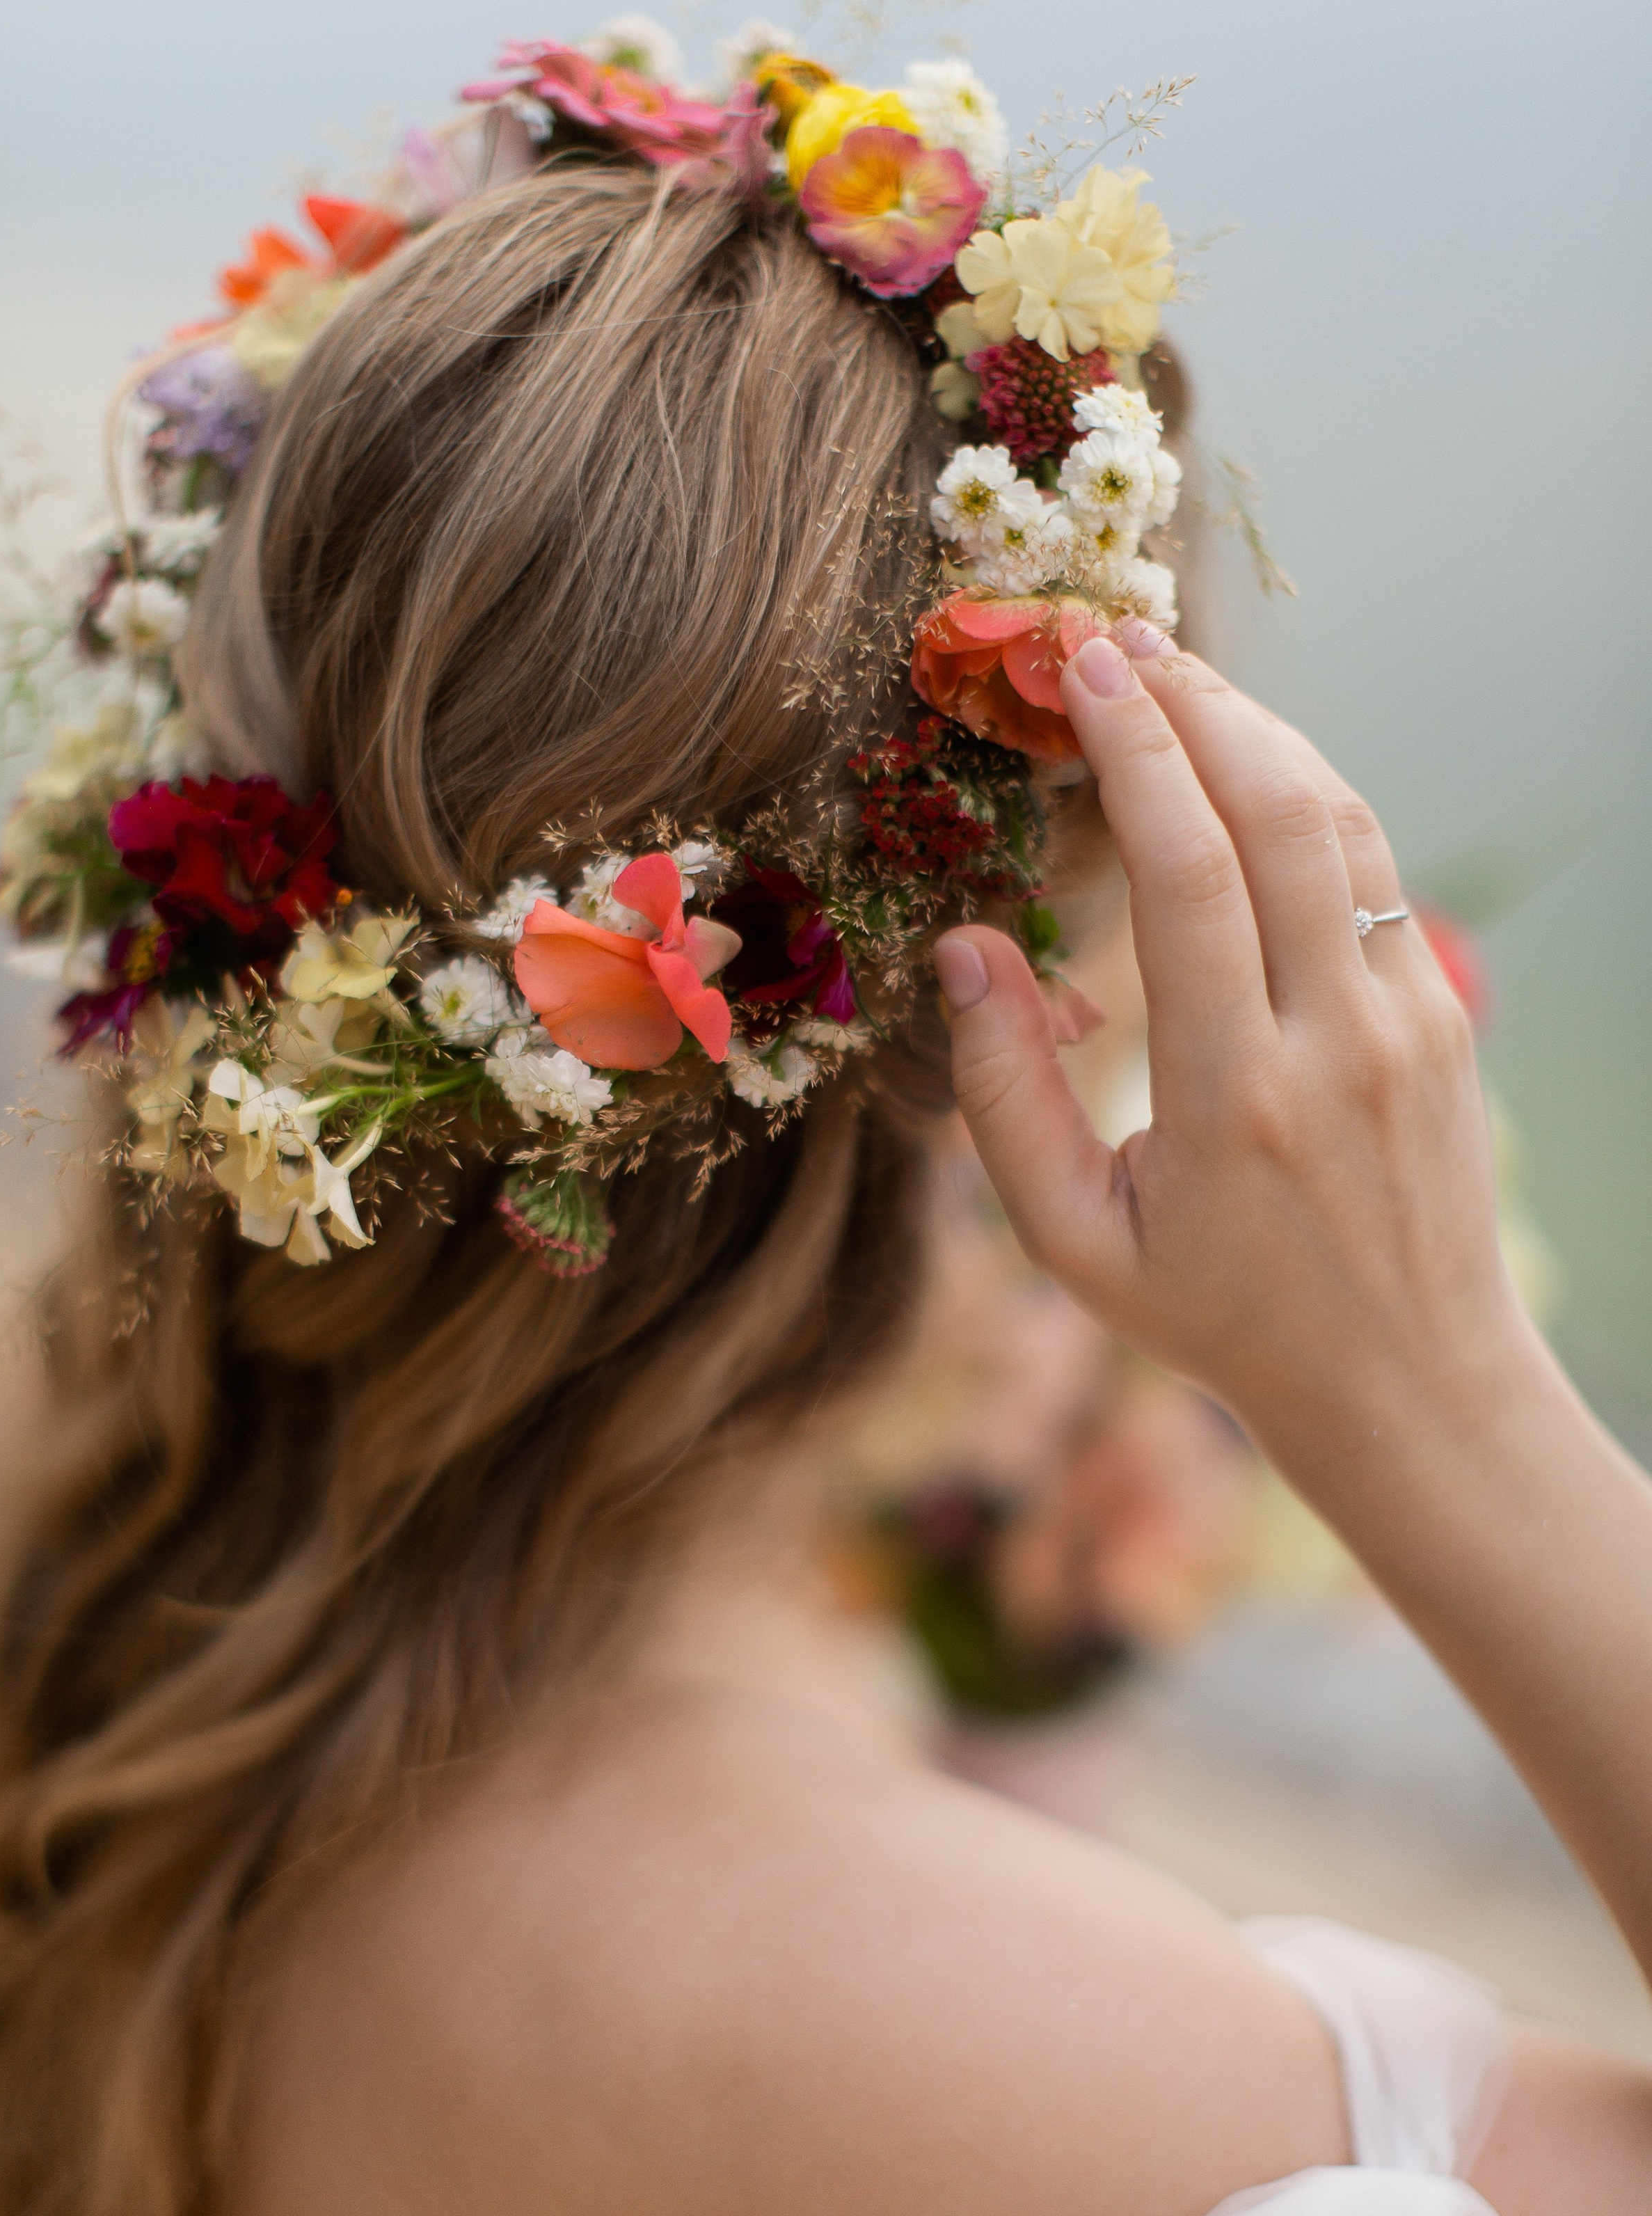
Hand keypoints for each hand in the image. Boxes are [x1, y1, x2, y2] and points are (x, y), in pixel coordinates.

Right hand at [934, 635, 1535, 1480]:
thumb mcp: (1074, 1243)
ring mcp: (1403, 1018)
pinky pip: (1370, 867)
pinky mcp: (1438, 1012)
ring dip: (1256, 730)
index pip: (1193, 875)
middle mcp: (1335, 1039)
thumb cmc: (1220, 1319)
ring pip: (1340, 821)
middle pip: (1278, 813)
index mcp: (1235, 1096)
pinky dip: (1304, 791)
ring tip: (1170, 681)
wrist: (1408, 1383)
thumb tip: (965, 948)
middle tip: (1111, 644)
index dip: (1136, 752)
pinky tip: (1243, 765)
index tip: (1079, 669)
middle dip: (1193, 706)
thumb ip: (1005, 1097)